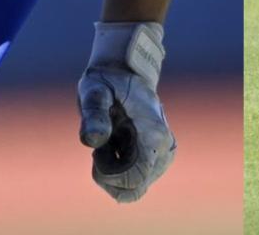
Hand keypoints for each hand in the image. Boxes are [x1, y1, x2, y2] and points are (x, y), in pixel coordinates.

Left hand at [77, 21, 174, 202]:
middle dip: (109, 175)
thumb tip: (93, 140)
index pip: (135, 180)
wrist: (126, 70)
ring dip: (113, 171)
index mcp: (154, 135)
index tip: (97, 153)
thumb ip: (93, 113)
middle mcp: (164, 149)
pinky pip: (135, 181)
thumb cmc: (108, 80)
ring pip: (134, 188)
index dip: (109, 176)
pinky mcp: (158, 158)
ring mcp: (163, 155)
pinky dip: (118, 168)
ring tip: (109, 141)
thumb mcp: (94, 90)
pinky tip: (114, 144)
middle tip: (101, 146)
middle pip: (134, 189)